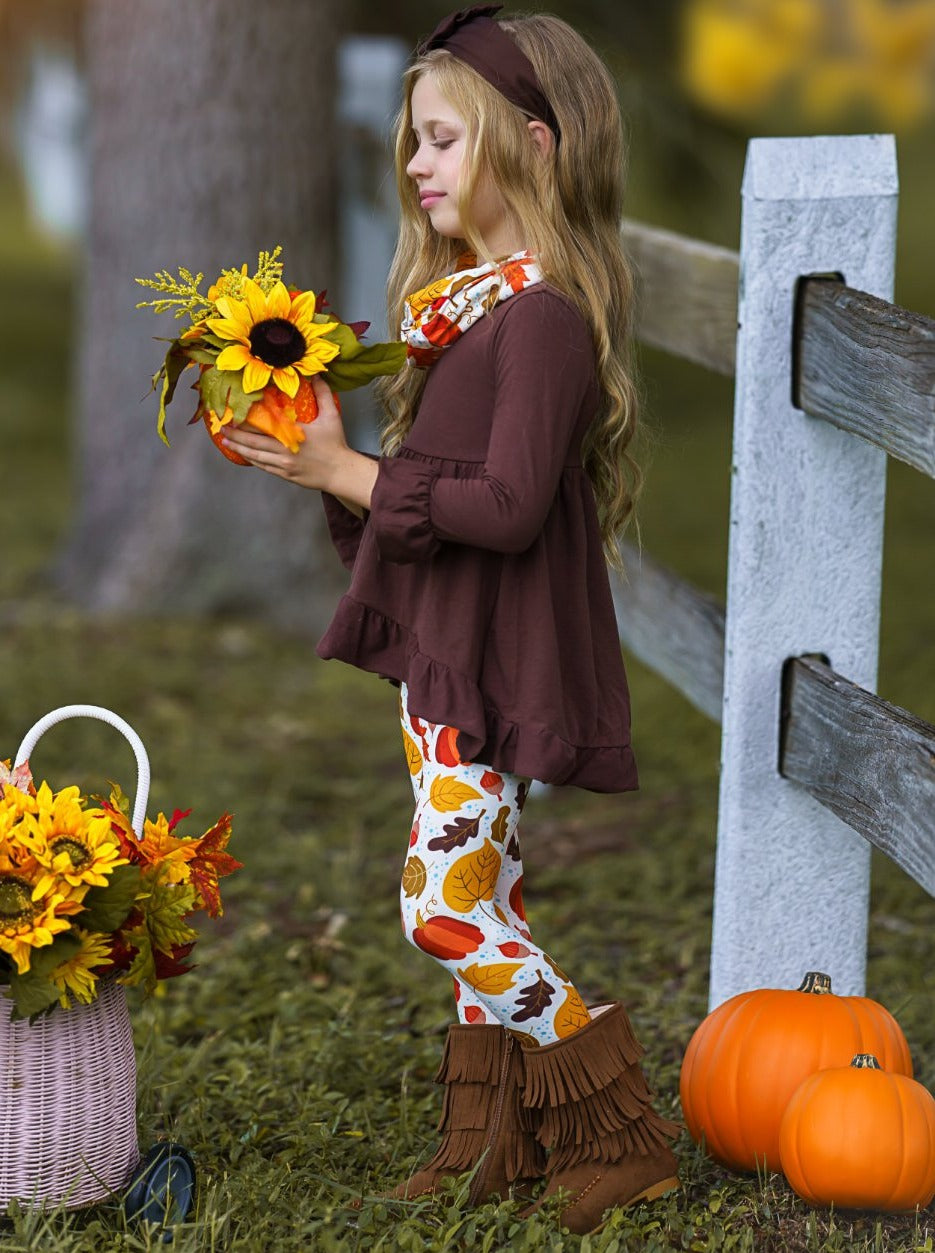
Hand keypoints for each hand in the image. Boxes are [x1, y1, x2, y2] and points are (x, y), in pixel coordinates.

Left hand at [222, 375, 349, 490]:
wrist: (341, 472)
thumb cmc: (336, 444)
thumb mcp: (332, 416)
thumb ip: (323, 394)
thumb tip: (316, 374)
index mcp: (293, 434)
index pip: (264, 426)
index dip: (247, 421)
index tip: (235, 414)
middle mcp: (284, 450)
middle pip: (253, 442)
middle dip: (236, 435)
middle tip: (222, 426)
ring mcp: (283, 465)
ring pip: (255, 456)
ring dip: (239, 448)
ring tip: (226, 440)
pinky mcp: (285, 475)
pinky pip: (264, 467)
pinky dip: (252, 460)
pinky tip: (244, 454)